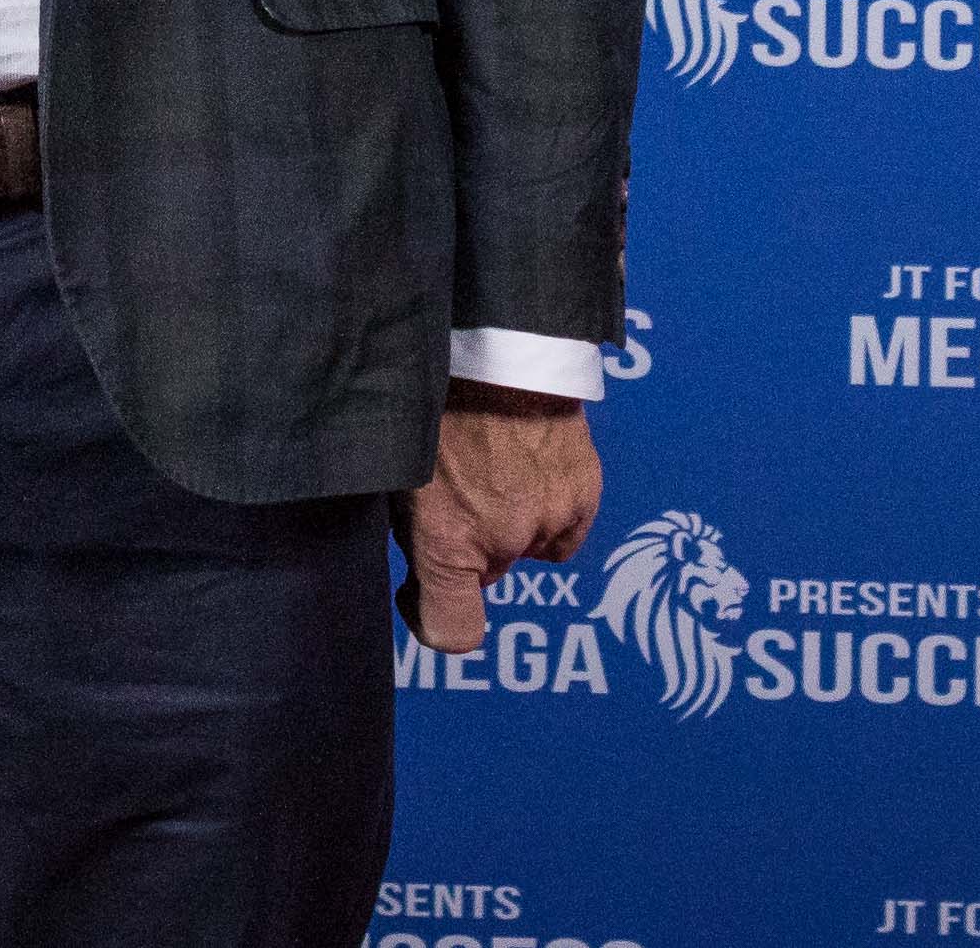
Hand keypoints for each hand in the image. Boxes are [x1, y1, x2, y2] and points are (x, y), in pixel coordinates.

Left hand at [391, 381, 600, 655]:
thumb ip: (410, 530)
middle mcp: (503, 542)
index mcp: (446, 543)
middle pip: (487, 574)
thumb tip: (416, 566)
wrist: (490, 347)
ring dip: (513, 523)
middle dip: (471, 546)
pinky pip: (565, 530)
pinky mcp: (583, 495)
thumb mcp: (395, 472)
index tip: (415, 591)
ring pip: (527, 548)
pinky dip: (551, 511)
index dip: (428, 619)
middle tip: (453, 488)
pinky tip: (528, 468)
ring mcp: (548, 519)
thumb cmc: (430, 403)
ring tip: (492, 466)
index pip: (450, 633)